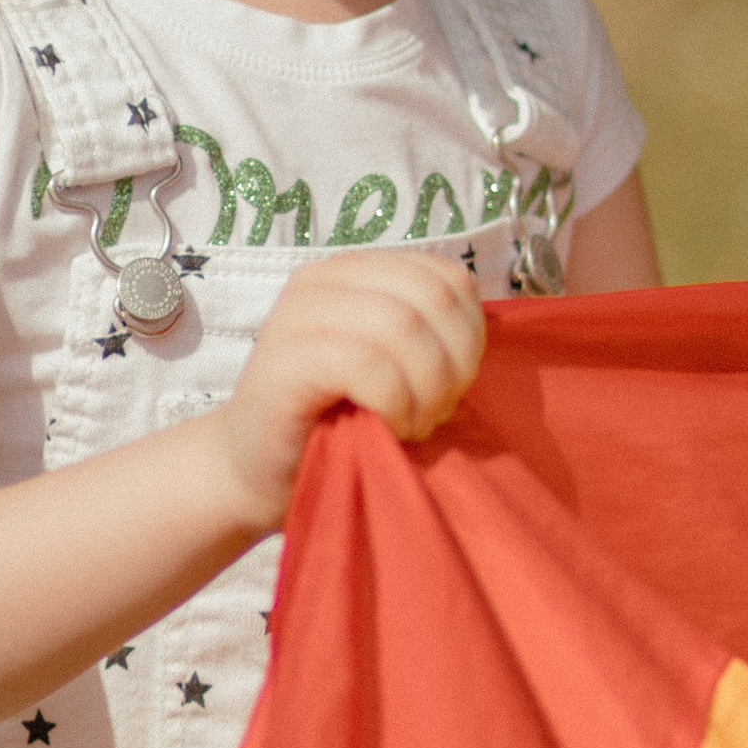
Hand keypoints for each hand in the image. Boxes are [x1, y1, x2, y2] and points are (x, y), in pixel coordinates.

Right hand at [212, 250, 487, 531]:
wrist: (256, 475)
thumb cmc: (336, 425)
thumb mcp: (394, 366)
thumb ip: (429, 335)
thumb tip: (491, 328)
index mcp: (357, 272)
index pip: (447, 277)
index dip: (469, 334)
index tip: (455, 385)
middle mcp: (324, 280)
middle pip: (431, 299)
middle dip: (453, 363)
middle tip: (437, 412)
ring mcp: (297, 315)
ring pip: (403, 327)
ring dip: (426, 389)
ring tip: (412, 424)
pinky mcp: (284, 360)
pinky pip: (369, 365)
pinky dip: (395, 404)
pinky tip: (387, 428)